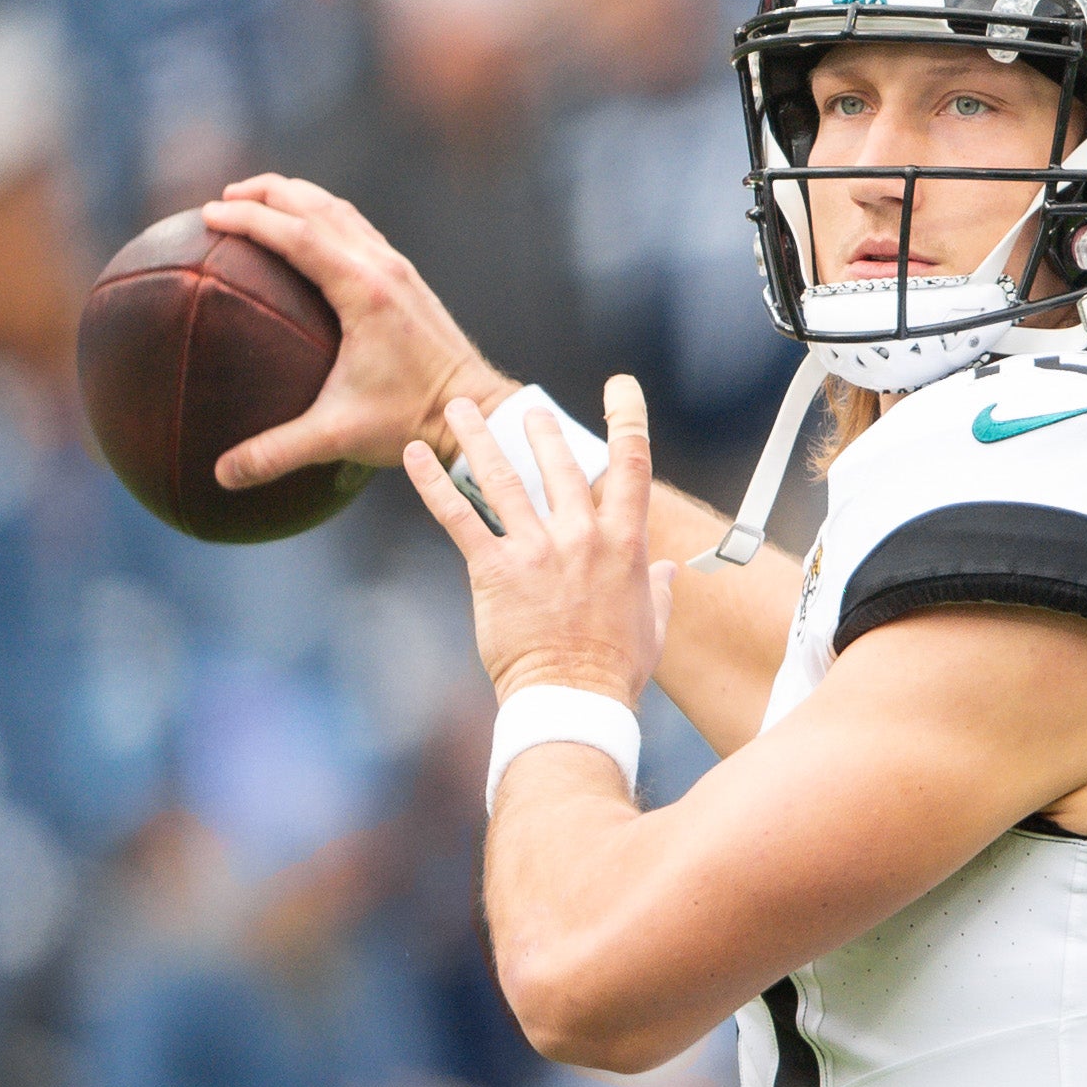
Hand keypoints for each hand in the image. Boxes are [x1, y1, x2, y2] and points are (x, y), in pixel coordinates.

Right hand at [202, 174, 515, 487]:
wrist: (477, 411)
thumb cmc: (412, 422)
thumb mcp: (339, 437)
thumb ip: (278, 453)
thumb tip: (222, 476)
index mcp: (365, 291)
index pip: (297, 234)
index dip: (250, 218)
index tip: (209, 213)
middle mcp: (382, 267)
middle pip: (316, 206)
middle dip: (266, 193)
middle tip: (222, 196)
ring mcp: (398, 268)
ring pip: (339, 211)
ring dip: (296, 197)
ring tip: (256, 199)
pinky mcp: (407, 278)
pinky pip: (357, 229)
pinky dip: (323, 216)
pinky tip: (306, 231)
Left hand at [405, 376, 675, 705]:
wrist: (574, 699)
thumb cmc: (616, 668)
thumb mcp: (653, 624)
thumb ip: (661, 590)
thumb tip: (672, 573)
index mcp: (626, 543)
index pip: (632, 465)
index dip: (628, 419)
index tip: (622, 388)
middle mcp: (581, 535)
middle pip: (558, 463)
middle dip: (540, 430)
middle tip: (527, 410)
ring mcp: (536, 549)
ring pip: (502, 477)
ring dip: (478, 436)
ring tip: (461, 406)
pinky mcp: (495, 569)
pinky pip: (459, 516)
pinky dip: (432, 482)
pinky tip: (415, 454)